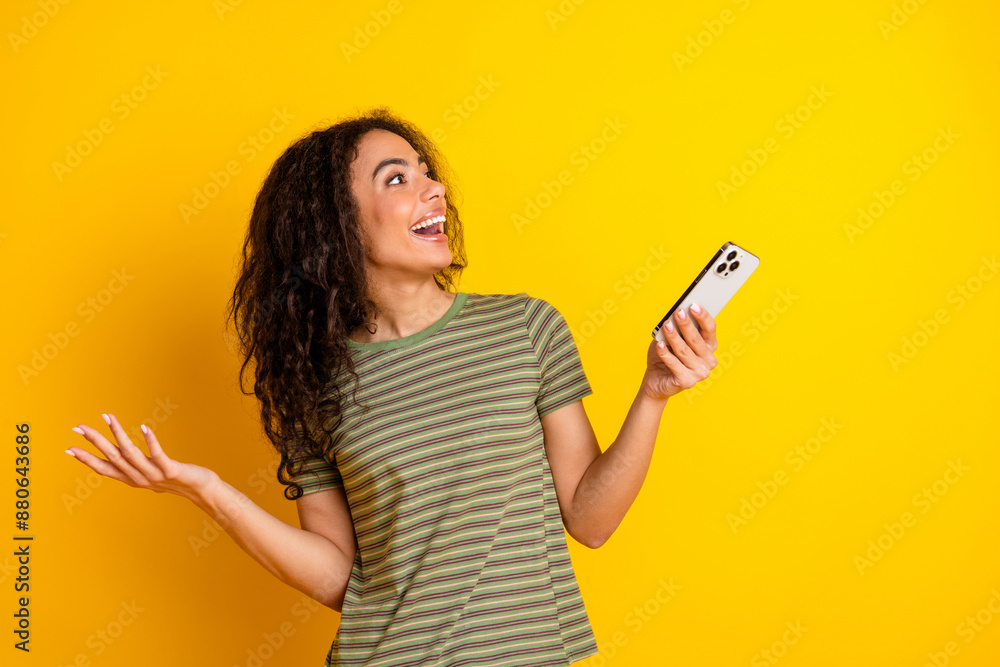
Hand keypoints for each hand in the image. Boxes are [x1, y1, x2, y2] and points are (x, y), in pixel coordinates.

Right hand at [66, 413, 218, 500]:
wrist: (200, 490)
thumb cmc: (175, 479)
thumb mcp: (149, 474)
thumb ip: (134, 466)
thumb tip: (120, 454)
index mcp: (132, 479)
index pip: (104, 469)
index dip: (86, 459)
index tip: (68, 448)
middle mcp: (139, 478)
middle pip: (113, 458)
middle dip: (95, 442)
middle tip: (78, 427)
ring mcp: (154, 475)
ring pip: (131, 454)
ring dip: (118, 434)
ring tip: (108, 417)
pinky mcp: (171, 470)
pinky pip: (158, 455)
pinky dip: (150, 441)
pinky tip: (143, 427)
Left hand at [642, 303, 718, 400]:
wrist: (656, 380)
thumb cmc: (666, 355)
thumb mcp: (671, 339)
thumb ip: (677, 328)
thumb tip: (676, 315)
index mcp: (709, 347)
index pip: (710, 329)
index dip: (703, 316)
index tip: (693, 305)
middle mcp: (709, 360)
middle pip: (697, 339)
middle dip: (686, 324)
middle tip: (678, 312)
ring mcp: (699, 372)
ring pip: (684, 351)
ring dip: (674, 337)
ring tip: (666, 325)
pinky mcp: (687, 381)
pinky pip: (674, 364)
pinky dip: (665, 354)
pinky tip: (659, 345)